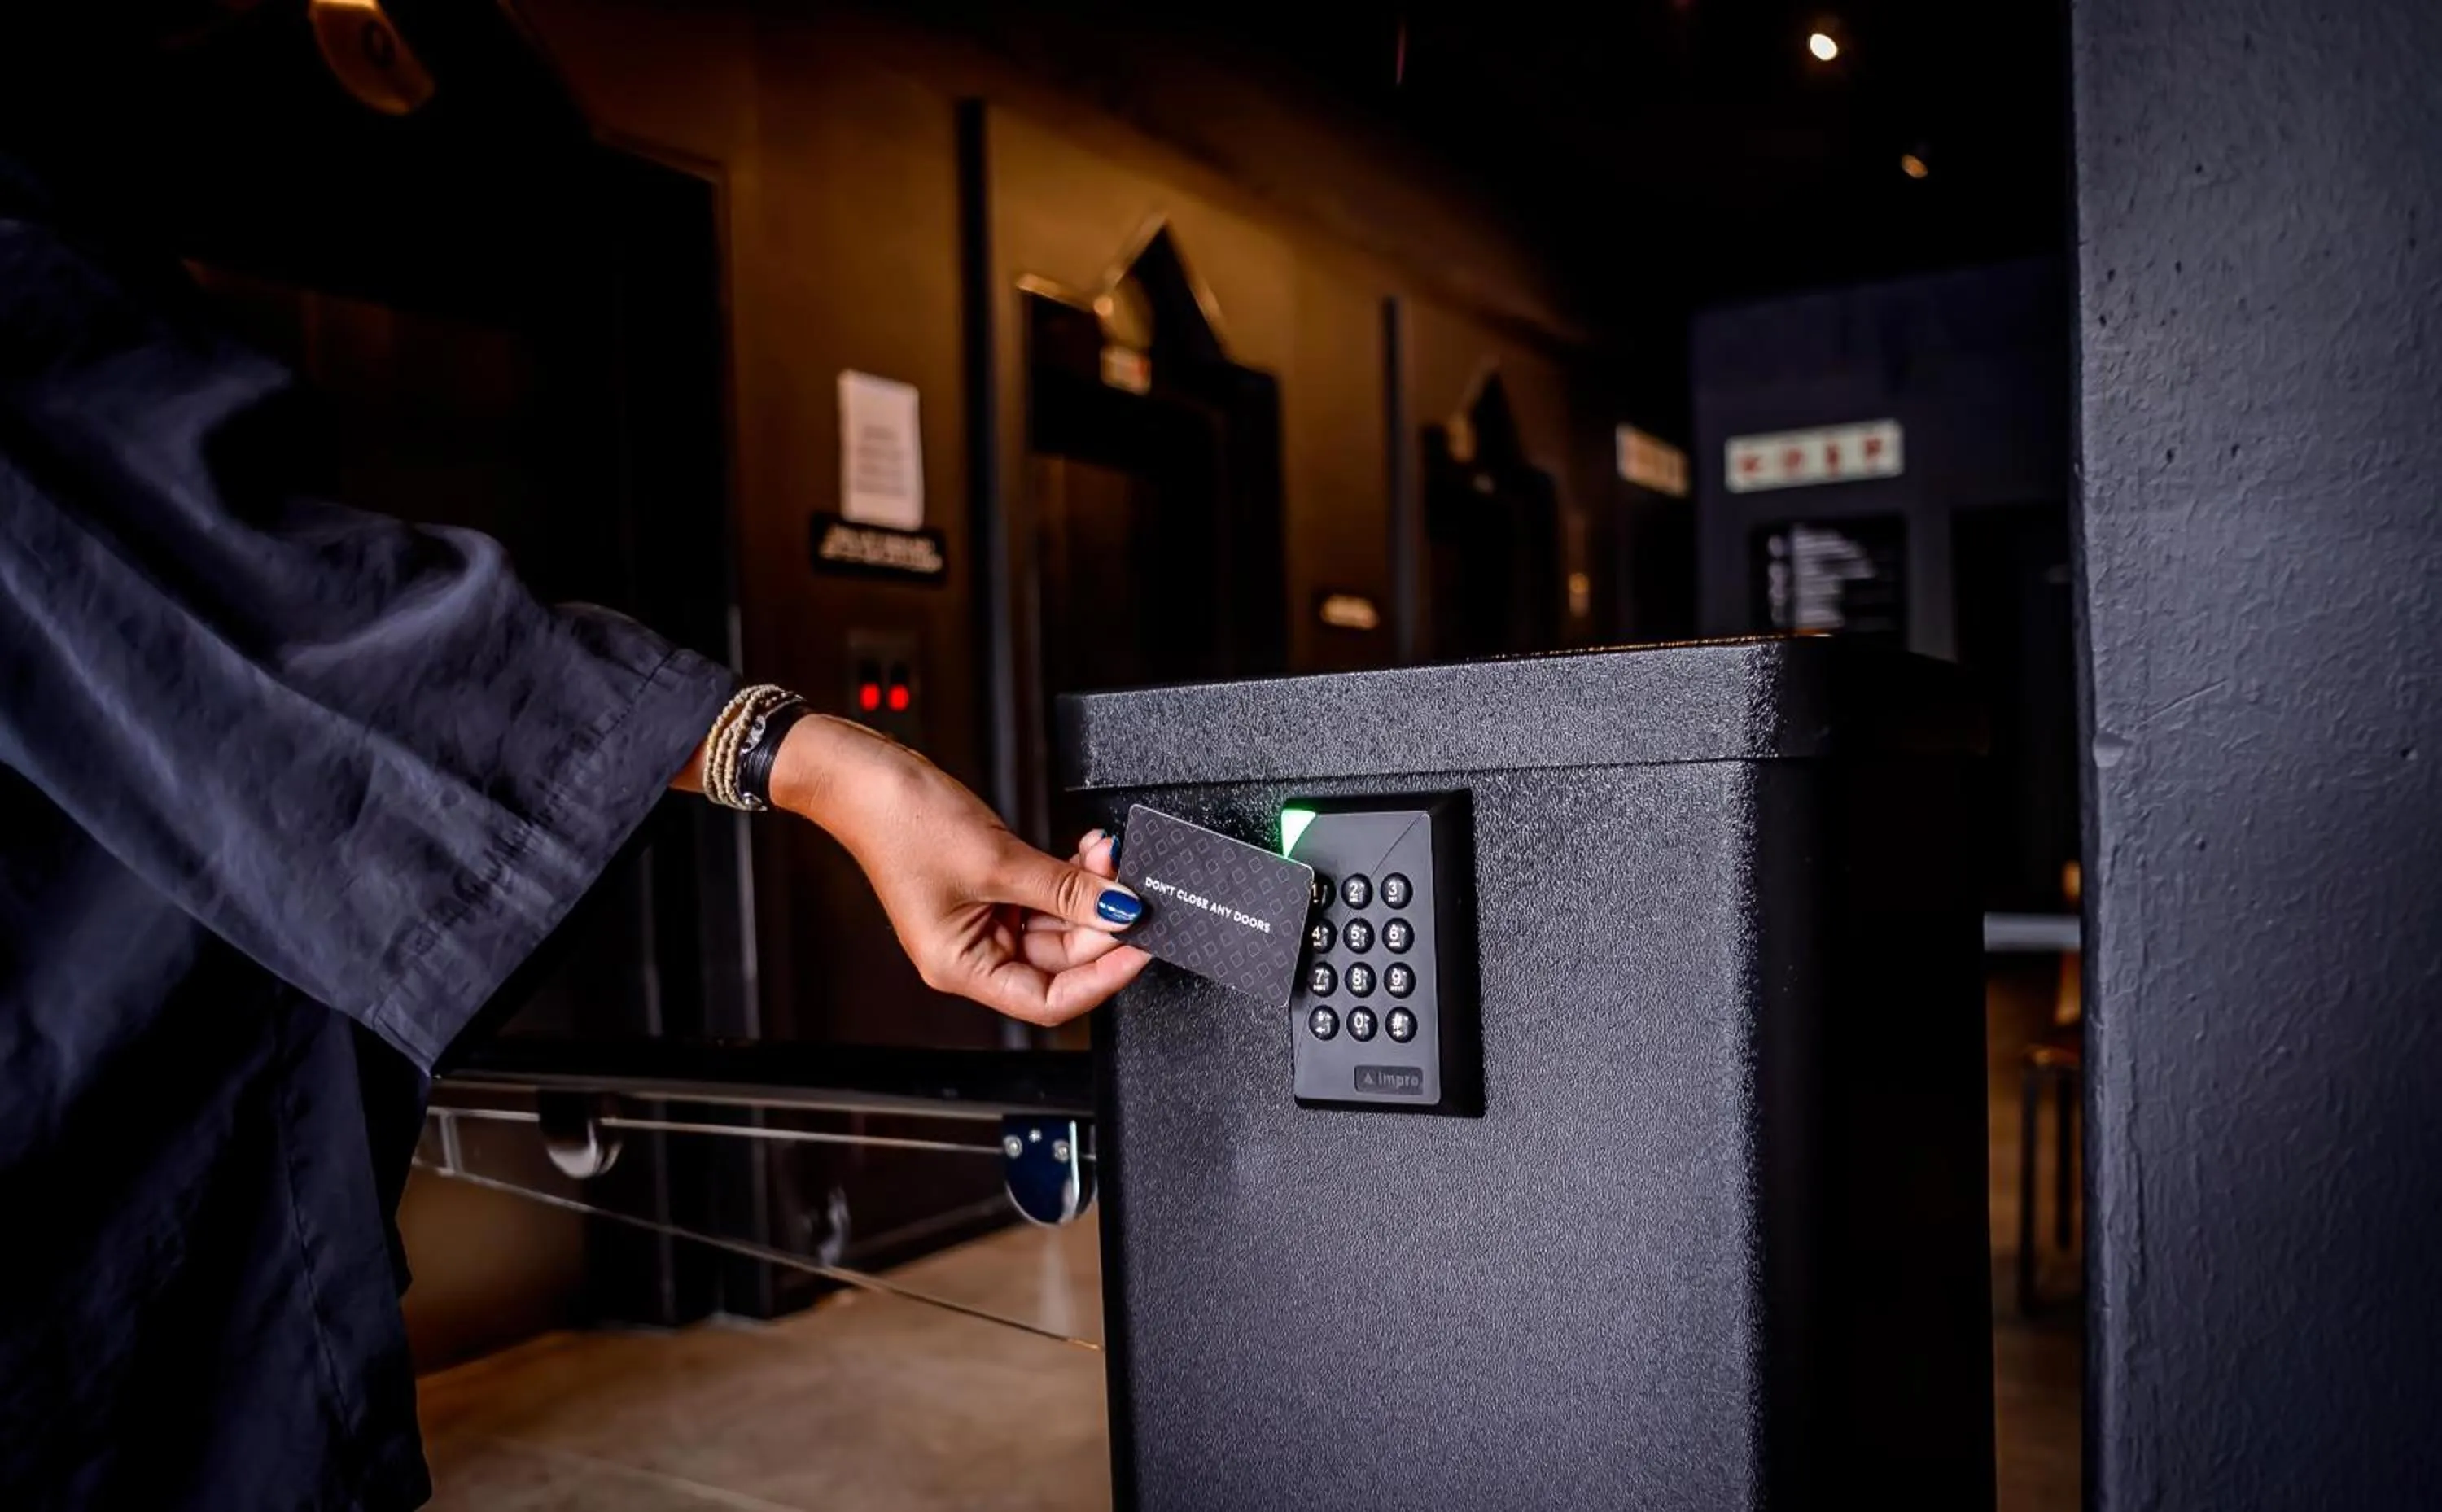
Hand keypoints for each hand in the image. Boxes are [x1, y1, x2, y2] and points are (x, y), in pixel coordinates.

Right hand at [768, 715, 1149, 1024]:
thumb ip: (1066, 890)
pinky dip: (1071, 874)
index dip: (1100, 979)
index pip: (1047, 1001)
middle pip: (1059, 959)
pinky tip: (1089, 851)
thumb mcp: (997, 860)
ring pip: (1057, 922)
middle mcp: (973, 951)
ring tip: (1110, 856)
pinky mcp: (990, 886)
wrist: (864, 775)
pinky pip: (1045, 893)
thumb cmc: (901, 822)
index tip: (1139, 948)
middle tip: (1133, 889)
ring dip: (1090, 890)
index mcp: (961, 967)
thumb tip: (1121, 911)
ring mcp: (982, 918)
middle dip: (1101, 921)